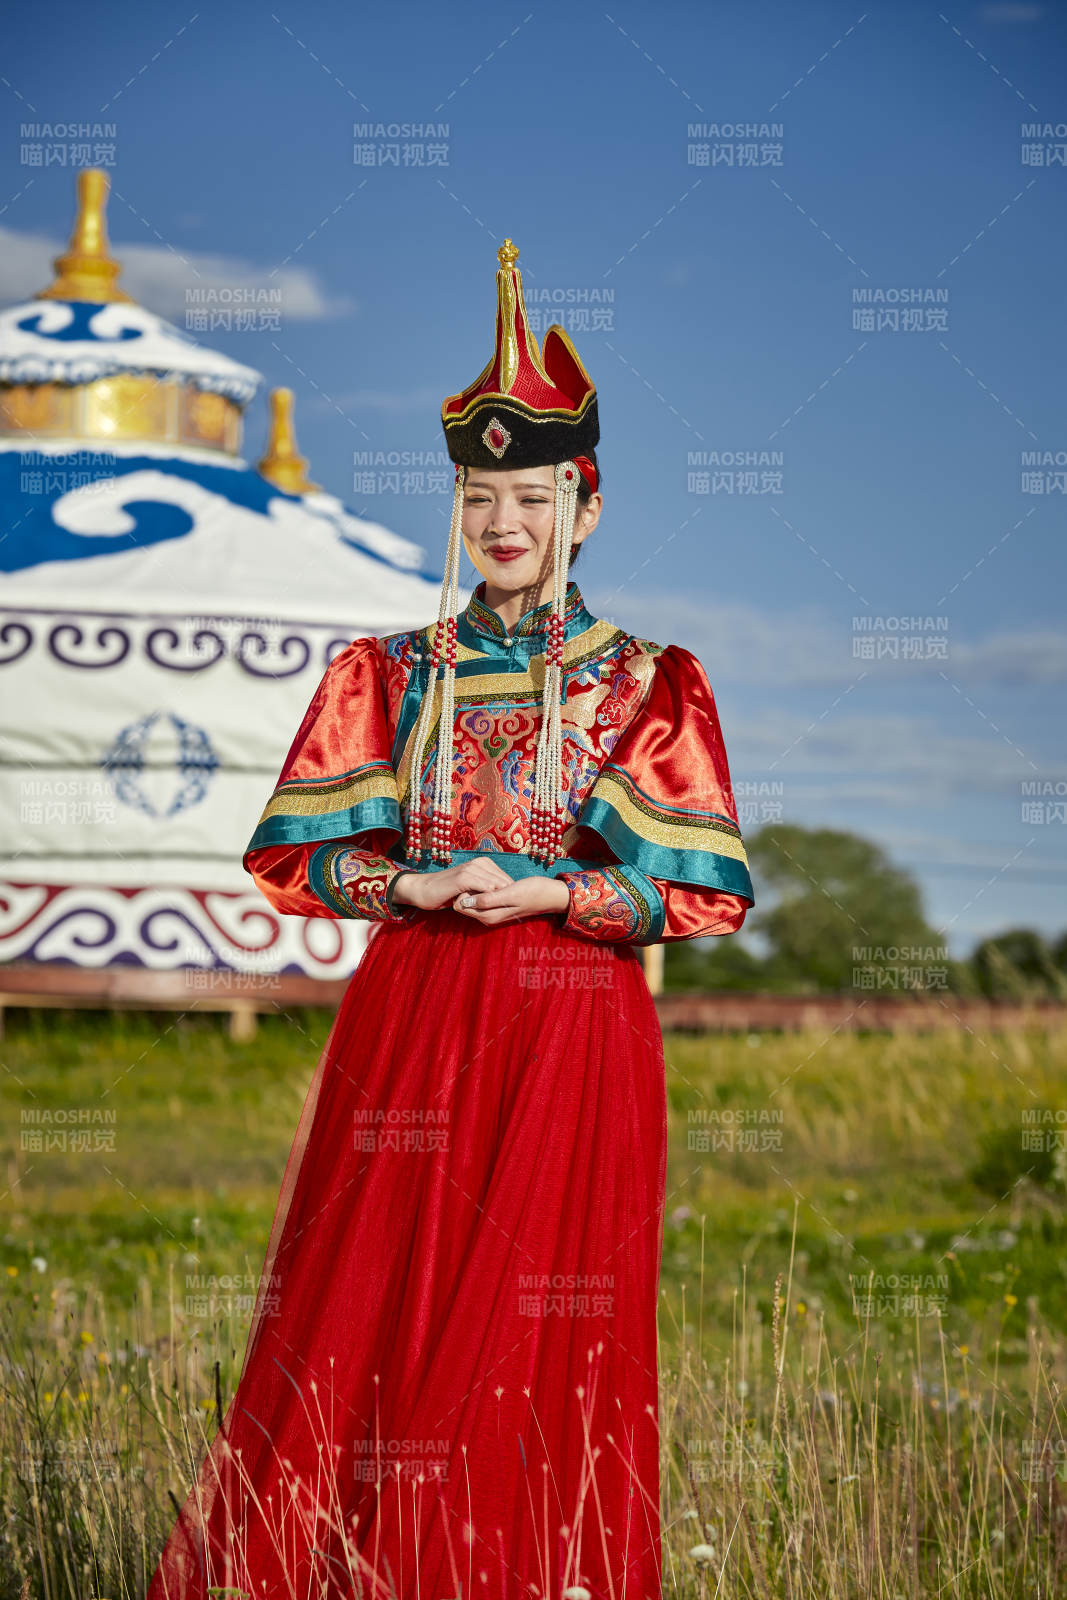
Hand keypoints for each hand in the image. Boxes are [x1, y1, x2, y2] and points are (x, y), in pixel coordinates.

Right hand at [392, 854, 514, 912]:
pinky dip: (487, 899)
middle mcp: (480, 862)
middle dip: (505, 898)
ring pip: (497, 886)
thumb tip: (507, 898)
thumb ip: (487, 889)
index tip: (505, 908)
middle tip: (500, 912)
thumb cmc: (448, 892)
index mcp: (484, 863)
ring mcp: (471, 868)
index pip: (507, 880)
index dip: (508, 895)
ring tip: (493, 911)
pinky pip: (485, 888)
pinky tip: (484, 908)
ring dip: (497, 900)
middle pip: (505, 883)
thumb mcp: (472, 889)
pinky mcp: (463, 877)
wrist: (423, 890)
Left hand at [453, 873, 569, 925]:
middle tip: (480, 874)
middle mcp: (488, 916)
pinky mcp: (497, 904)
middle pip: (465, 902)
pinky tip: (493, 878)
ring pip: (473, 897)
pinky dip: (483, 886)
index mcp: (489, 916)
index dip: (462, 890)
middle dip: (468, 888)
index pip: (461, 904)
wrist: (550, 894)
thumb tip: (464, 902)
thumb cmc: (533, 892)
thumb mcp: (510, 894)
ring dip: (476, 886)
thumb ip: (488, 900)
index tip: (473, 878)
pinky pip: (482, 895)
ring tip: (488, 875)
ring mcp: (492, 910)